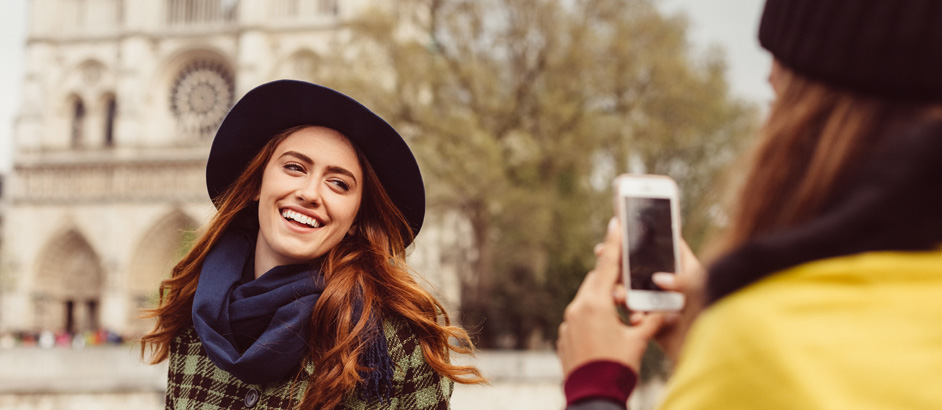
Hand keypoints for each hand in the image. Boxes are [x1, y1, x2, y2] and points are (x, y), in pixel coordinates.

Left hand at [557, 218, 664, 376]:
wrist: (591, 395)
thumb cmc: (618, 367)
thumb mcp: (639, 341)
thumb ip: (653, 320)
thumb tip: (670, 310)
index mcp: (596, 303)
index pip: (608, 265)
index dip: (614, 242)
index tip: (615, 222)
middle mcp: (578, 307)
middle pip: (596, 281)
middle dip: (611, 278)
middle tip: (625, 276)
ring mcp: (568, 322)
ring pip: (587, 299)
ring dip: (602, 299)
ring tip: (619, 308)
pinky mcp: (564, 336)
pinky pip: (579, 317)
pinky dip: (592, 317)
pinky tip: (604, 329)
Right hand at [629, 239, 705, 360]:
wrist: (714, 347)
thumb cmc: (714, 311)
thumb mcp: (702, 288)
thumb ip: (682, 280)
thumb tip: (658, 279)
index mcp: (683, 266)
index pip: (661, 244)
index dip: (642, 235)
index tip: (621, 229)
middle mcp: (668, 281)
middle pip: (638, 265)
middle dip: (619, 261)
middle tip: (601, 252)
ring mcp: (658, 301)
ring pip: (631, 290)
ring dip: (620, 290)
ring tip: (618, 295)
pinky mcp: (653, 321)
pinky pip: (635, 315)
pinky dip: (632, 316)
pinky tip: (635, 319)